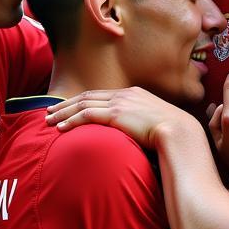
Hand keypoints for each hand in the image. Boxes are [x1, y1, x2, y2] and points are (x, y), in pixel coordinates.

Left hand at [45, 87, 195, 148]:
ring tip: (48, 120)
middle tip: (49, 111)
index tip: (68, 107)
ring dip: (63, 112)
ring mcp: (120, 102)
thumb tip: (138, 134)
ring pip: (83, 104)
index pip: (101, 95)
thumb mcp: (157, 123)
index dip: (81, 101)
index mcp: (134, 94)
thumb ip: (143, 124)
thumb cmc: (173, 134)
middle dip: (66, 104)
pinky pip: (86, 115)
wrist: (180, 133)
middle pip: (87, 96)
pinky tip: (60, 127)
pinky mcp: (116, 114)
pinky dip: (71, 121)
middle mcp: (125, 94)